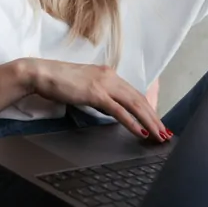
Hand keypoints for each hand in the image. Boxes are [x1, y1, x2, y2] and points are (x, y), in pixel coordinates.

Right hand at [24, 59, 169, 142]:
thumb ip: (100, 94)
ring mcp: (104, 84)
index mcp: (109, 74)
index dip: (148, 108)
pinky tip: (140, 131)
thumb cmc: (59, 81)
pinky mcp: (95, 93)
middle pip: (139, 99)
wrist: (42, 74)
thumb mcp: (86, 85)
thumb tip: (110, 108)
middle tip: (165, 133)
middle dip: (154, 117)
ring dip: (149, 121)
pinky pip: (118, 110)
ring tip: (158, 135)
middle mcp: (110, 76)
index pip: (135, 93)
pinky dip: (132, 122)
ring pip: (134, 104)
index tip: (157, 122)